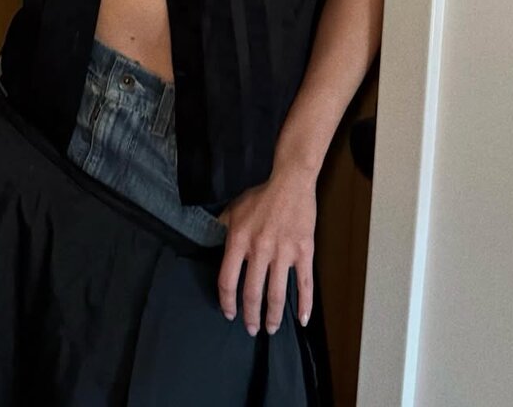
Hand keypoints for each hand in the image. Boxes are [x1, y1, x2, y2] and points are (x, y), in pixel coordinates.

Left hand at [216, 161, 316, 334]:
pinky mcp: (304, 252)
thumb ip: (220, 227)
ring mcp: (283, 252)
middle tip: (251, 329)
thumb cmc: (261, 196)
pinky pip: (304, 283)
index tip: (229, 313)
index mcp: (239, 240)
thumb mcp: (233, 208)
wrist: (291, 183)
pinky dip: (305, 304)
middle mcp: (259, 249)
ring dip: (273, 316)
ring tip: (271, 328)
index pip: (227, 280)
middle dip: (250, 316)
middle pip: (252, 293)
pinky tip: (303, 320)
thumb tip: (207, 241)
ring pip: (276, 294)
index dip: (227, 301)